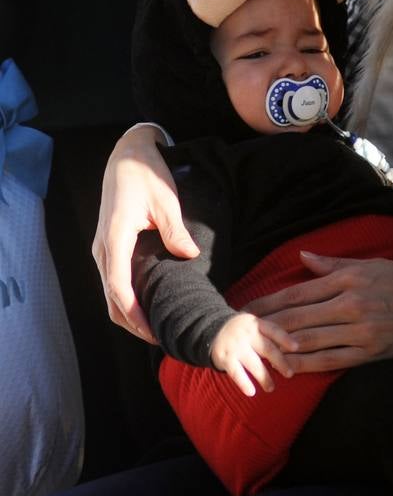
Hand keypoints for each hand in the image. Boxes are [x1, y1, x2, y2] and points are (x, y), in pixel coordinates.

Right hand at [93, 124, 198, 341]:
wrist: (126, 156)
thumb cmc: (146, 175)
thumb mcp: (165, 200)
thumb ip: (174, 230)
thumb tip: (188, 255)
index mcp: (115, 239)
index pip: (119, 289)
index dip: (135, 315)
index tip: (154, 333)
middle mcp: (102, 248)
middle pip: (111, 299)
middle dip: (132, 323)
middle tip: (161, 339)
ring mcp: (102, 248)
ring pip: (109, 292)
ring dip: (128, 314)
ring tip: (156, 328)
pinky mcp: (107, 246)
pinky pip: (113, 280)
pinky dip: (125, 299)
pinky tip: (146, 304)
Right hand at [211, 313, 297, 396]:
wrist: (210, 328)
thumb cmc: (240, 330)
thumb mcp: (253, 325)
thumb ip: (268, 334)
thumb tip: (294, 349)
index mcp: (255, 323)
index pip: (273, 330)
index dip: (285, 338)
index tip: (297, 348)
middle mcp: (246, 333)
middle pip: (267, 348)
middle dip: (280, 362)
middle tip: (289, 374)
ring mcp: (235, 345)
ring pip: (254, 364)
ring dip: (264, 377)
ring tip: (271, 388)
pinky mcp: (225, 357)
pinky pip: (236, 373)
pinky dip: (244, 383)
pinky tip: (251, 392)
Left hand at [245, 251, 392, 372]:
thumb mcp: (375, 265)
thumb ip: (336, 265)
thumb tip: (303, 258)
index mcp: (350, 279)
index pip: (299, 291)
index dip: (269, 301)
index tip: (246, 306)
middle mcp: (351, 303)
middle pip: (297, 316)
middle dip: (265, 324)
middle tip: (239, 330)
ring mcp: (360, 331)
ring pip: (309, 340)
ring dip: (278, 346)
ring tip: (253, 349)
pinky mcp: (370, 354)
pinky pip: (331, 360)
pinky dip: (306, 364)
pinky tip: (286, 368)